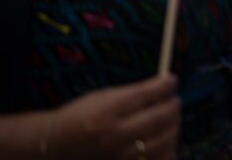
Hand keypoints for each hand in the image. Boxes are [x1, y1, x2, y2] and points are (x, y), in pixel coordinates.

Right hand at [46, 75, 179, 159]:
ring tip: (171, 119)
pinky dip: (166, 149)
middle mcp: (113, 135)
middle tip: (174, 101)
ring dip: (173, 127)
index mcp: (105, 111)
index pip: (145, 95)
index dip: (165, 85)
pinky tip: (163, 140)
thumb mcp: (102, 97)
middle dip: (173, 105)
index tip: (172, 80)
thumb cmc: (81, 116)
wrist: (56, 147)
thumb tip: (166, 85)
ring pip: (163, 141)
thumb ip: (133, 93)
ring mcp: (119, 156)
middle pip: (158, 118)